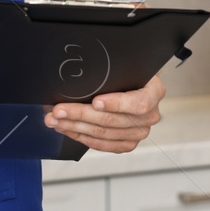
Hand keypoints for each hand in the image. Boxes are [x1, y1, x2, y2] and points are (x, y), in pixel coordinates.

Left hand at [45, 75, 164, 153]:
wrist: (132, 85)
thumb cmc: (127, 74)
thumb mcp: (124, 65)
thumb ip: (112, 69)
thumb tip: (82, 68)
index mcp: (154, 92)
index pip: (138, 103)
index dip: (116, 104)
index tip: (95, 101)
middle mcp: (150, 115)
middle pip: (113, 120)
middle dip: (81, 114)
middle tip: (59, 110)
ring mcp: (139, 132)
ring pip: (103, 134)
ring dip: (74, 126)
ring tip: (55, 119)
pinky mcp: (127, 143)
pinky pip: (102, 145)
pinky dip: (80, 137)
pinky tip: (66, 129)